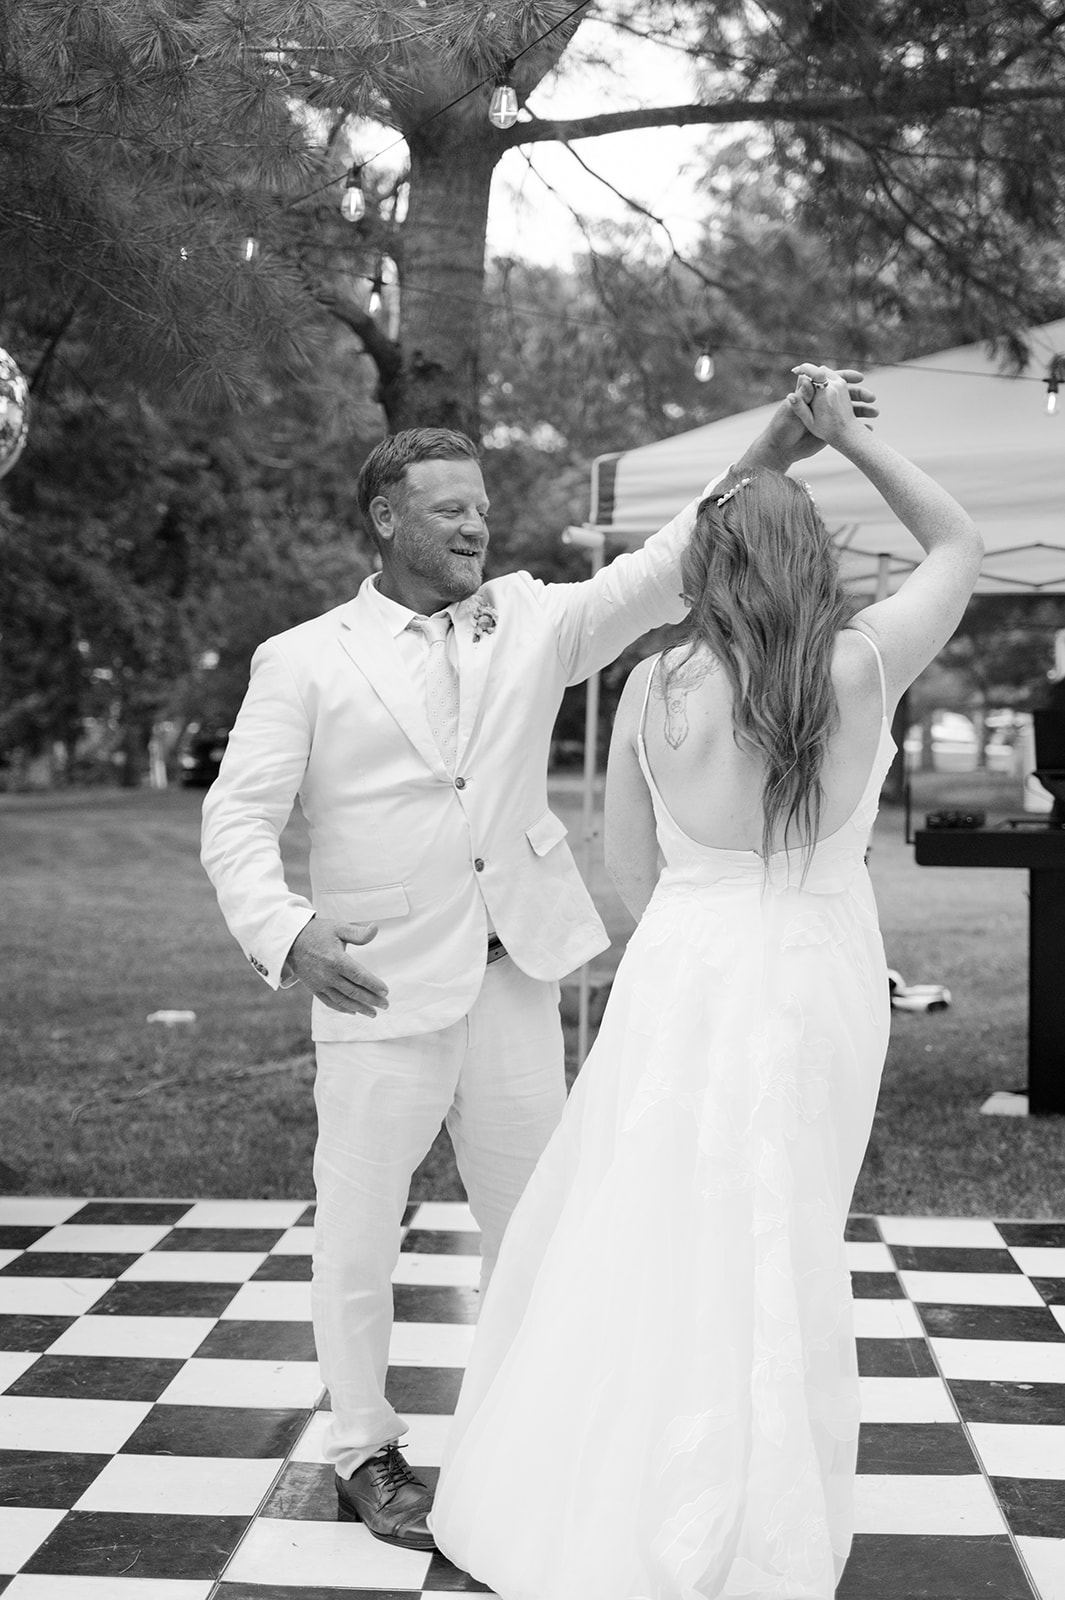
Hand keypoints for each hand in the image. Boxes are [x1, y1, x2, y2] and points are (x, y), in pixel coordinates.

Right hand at [286, 917, 388, 1015]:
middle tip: (385, 1005)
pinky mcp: (314, 988)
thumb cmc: (318, 932)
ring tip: (373, 1013)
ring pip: (343, 1001)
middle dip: (372, 1000)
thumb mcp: (338, 927)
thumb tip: (376, 928)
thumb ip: (358, 933)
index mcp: (336, 960)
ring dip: (360, 1009)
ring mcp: (320, 984)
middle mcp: (328, 975)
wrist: (291, 940)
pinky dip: (343, 1009)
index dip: (374, 985)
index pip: (359, 977)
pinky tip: (354, 1012)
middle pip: (354, 992)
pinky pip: (330, 1003)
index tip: (386, 991)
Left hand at [741, 366, 877, 470]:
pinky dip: (860, 427)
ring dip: (864, 410)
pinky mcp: (830, 429)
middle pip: (846, 393)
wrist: (783, 449)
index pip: (833, 380)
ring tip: (875, 413)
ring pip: (851, 409)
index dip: (847, 375)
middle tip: (872, 398)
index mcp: (812, 393)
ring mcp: (828, 415)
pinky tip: (870, 429)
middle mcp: (822, 401)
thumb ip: (800, 397)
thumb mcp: (791, 412)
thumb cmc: (782, 427)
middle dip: (861, 394)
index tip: (859, 377)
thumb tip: (805, 378)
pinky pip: (848, 426)